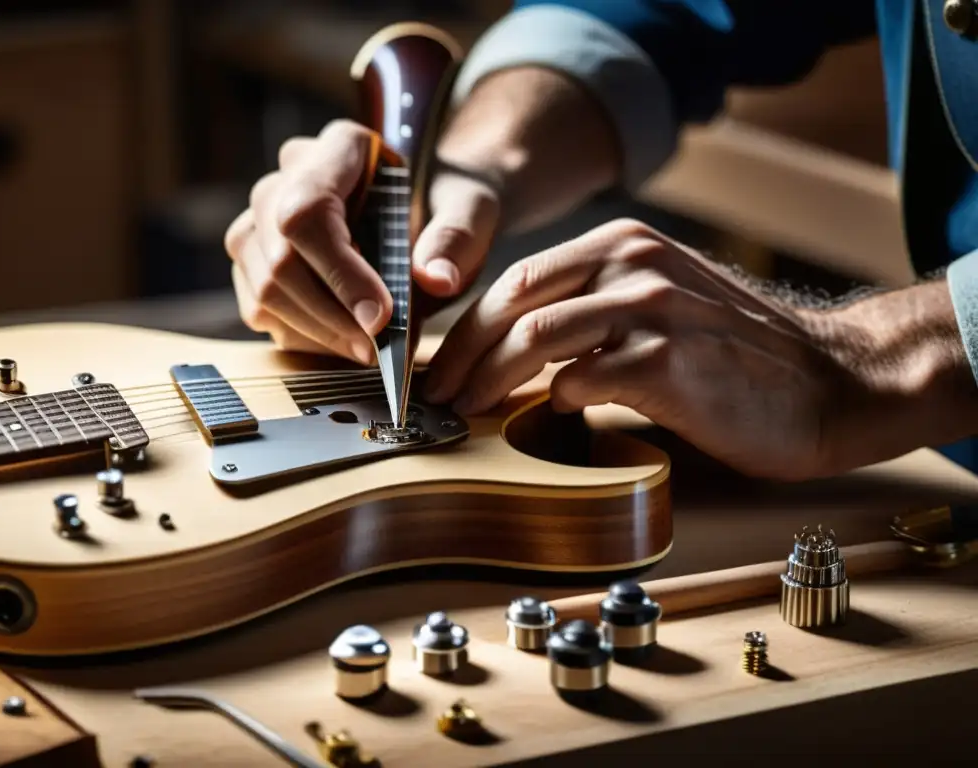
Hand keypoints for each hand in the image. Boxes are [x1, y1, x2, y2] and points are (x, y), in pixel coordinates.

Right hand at [224, 119, 499, 363]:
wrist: (429, 209)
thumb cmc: (446, 204)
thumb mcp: (471, 211)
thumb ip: (457, 239)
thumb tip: (437, 279)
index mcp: (340, 148)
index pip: (311, 209)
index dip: (339, 271)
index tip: (379, 317)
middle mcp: (287, 177)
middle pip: (281, 256)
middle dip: (330, 314)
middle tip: (376, 347)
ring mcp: (261, 219)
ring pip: (264, 287)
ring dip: (316, 331)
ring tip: (366, 348)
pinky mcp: (254, 259)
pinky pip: (259, 308)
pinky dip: (301, 337)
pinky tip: (342, 340)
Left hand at [423, 219, 862, 480]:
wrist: (829, 382)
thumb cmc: (736, 355)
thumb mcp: (659, 305)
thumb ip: (593, 313)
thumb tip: (513, 354)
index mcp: (622, 245)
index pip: (517, 279)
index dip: (466, 327)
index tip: (441, 365)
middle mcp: (632, 263)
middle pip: (513, 301)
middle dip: (461, 354)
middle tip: (438, 397)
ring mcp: (652, 308)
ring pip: (535, 336)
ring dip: (489, 380)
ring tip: (467, 413)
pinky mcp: (670, 360)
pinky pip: (582, 380)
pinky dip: (552, 403)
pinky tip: (549, 420)